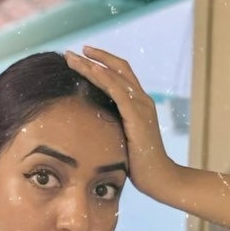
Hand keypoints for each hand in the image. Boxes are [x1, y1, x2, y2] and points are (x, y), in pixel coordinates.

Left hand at [64, 46, 170, 196]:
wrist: (159, 178)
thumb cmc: (139, 164)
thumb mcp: (122, 139)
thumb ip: (112, 126)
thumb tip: (92, 123)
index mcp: (138, 104)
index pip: (120, 74)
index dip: (101, 63)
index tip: (81, 57)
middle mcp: (141, 100)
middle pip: (117, 68)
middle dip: (93, 58)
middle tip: (70, 52)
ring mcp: (141, 107)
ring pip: (115, 76)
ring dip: (91, 65)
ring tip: (71, 58)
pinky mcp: (137, 116)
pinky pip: (119, 91)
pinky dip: (104, 78)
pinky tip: (90, 70)